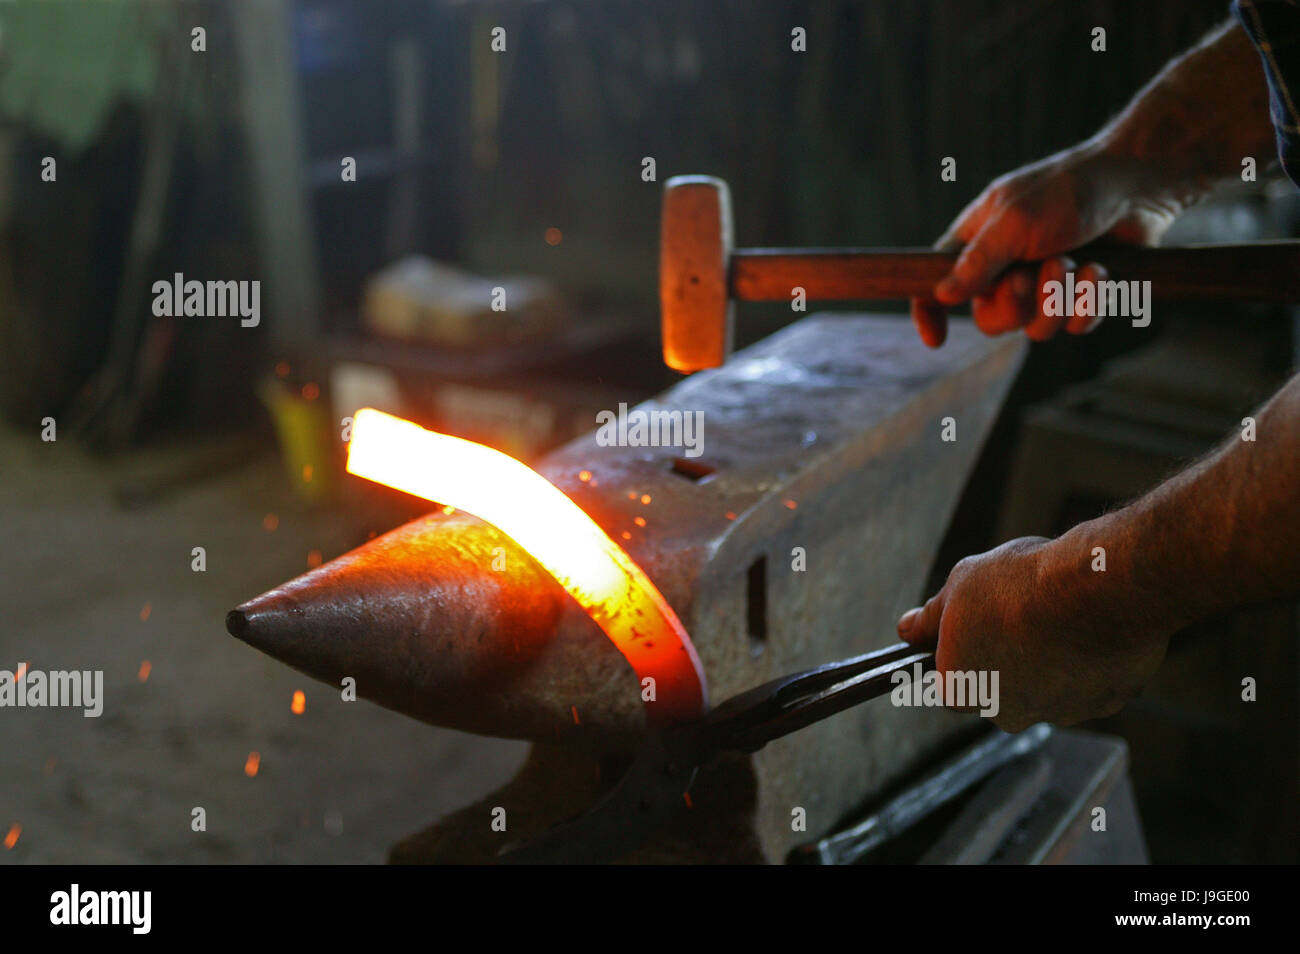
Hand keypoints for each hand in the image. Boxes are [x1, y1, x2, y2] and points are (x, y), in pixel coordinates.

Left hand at [896, 536, 1170, 731]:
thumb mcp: (959, 586)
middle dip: (1008, 656)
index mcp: (961, 690)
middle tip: (1019, 613)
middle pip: (1000, 687)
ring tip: (1058, 614)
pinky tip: (1090, 625)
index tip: (976, 623)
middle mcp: (1005, 714)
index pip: (952, 680)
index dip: (963, 649)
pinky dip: (1088, 659)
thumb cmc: (1019, 588)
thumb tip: (908, 628)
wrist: (1094, 591)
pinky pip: (1089, 682)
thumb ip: (931, 617)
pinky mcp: (1101, 704)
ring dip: (1050, 658)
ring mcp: (1058, 713)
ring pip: (1048, 686)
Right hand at [910, 140, 1180, 346]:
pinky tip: (1100, 272)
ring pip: (1036, 329)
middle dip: (1017, 303)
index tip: (936, 339)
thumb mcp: (1013, 222)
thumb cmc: (1069, 191)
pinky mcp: (1081, 297)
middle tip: (1033, 273)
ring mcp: (1045, 286)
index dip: (931, 313)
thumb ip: (977, 261)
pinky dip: (1089, 303)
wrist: (1138, 186)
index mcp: (978, 245)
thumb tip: (942, 295)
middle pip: (992, 321)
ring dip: (1059, 298)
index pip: (938, 286)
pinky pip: (1075, 327)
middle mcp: (1006, 269)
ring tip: (1075, 262)